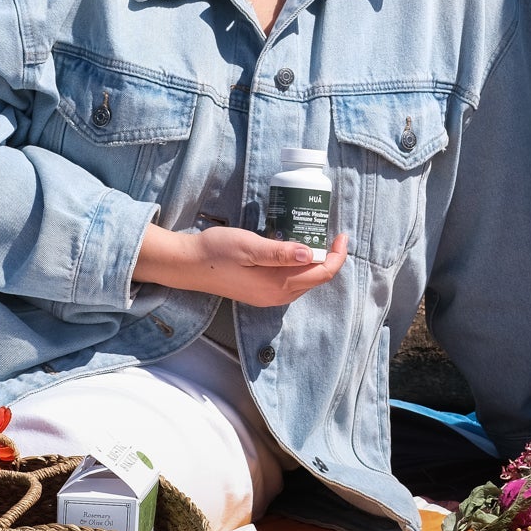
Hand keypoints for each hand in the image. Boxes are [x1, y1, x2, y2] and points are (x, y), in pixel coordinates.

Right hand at [134, 224, 347, 307]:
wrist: (188, 265)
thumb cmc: (216, 251)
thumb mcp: (249, 246)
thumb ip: (280, 252)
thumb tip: (312, 254)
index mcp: (278, 285)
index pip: (322, 273)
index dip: (337, 255)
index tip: (341, 234)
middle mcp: (277, 296)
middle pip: (317, 279)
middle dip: (330, 258)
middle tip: (331, 233)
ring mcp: (269, 297)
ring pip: (305, 282)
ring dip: (316, 263)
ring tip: (317, 239)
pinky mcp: (261, 293)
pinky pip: (291, 282)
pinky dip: (301, 267)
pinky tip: (296, 251)